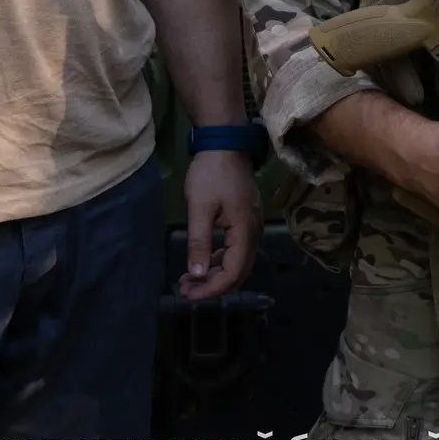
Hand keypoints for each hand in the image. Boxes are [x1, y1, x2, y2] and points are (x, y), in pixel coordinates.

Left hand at [179, 150, 263, 301]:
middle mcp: (253, 233)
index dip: (212, 289)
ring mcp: (251, 227)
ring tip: (188, 280)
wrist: (225, 144)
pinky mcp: (245, 221)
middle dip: (212, 286)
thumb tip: (197, 274)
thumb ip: (199, 242)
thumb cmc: (211, 174)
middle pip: (238, 272)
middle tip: (185, 290)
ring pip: (237, 263)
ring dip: (214, 275)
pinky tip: (201, 263)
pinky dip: (218, 261)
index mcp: (245, 231)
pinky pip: (235, 250)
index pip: (233, 272)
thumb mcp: (200, 207)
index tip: (188, 294)